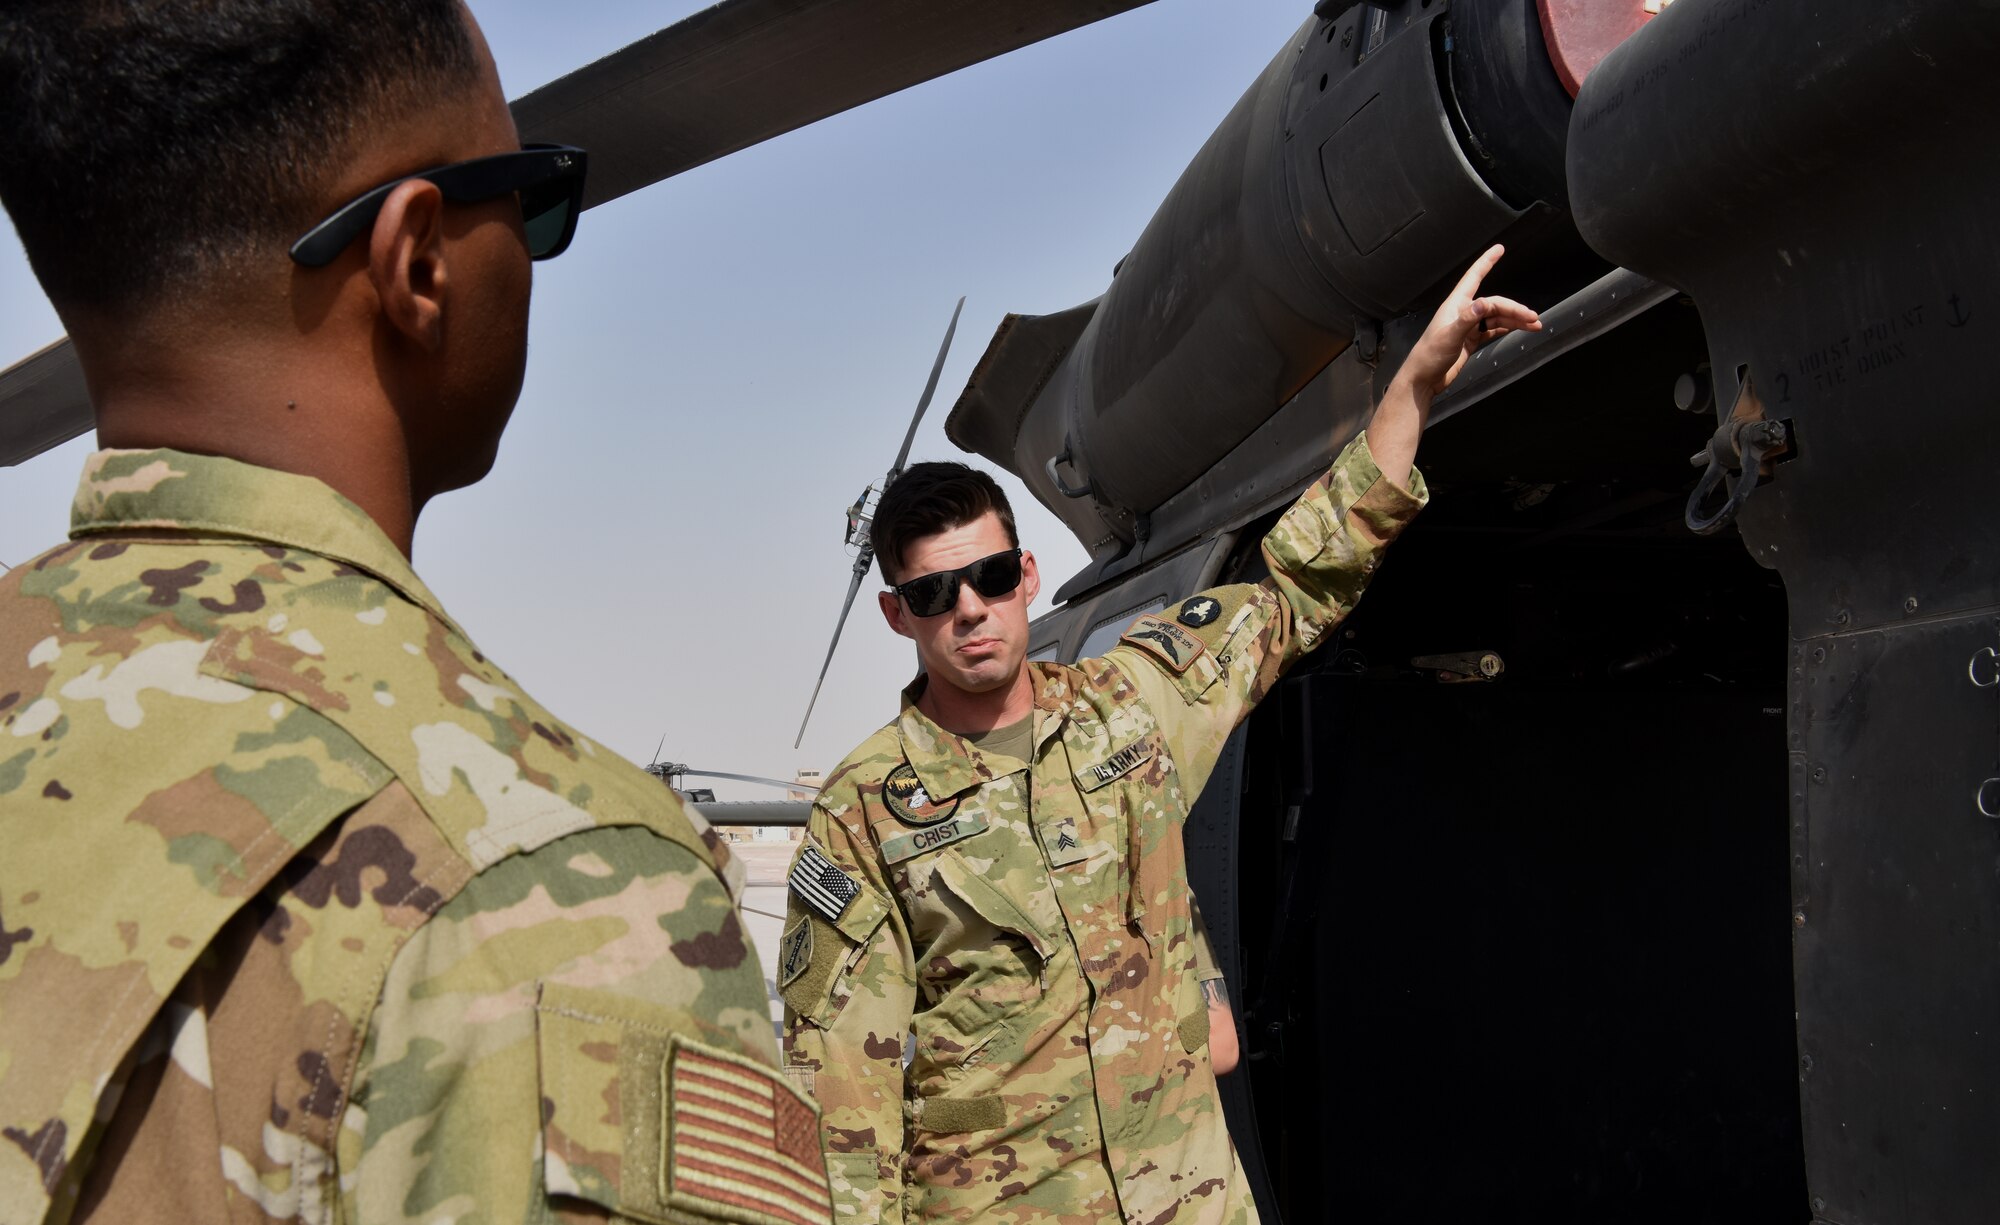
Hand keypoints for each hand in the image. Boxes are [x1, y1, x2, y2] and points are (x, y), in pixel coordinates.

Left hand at [1398, 244, 1541, 397]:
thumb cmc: (1430, 356)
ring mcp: (1468, 326)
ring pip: (1496, 317)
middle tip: (1533, 318)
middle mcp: (1464, 312)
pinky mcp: (1470, 340)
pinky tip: (1520, 330)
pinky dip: (1507, 328)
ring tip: (1534, 326)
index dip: (1486, 262)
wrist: (1424, 380)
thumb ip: (1466, 320)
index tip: (1499, 248)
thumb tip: (1484, 303)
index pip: (1474, 277)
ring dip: (1515, 320)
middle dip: (1515, 308)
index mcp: (1456, 305)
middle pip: (1494, 303)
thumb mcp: (1449, 337)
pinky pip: (1493, 329)